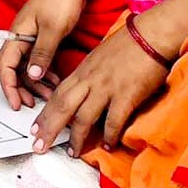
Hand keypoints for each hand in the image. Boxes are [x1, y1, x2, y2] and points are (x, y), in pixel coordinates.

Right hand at [0, 0, 89, 109]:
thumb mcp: (53, 29)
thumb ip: (42, 53)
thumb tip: (31, 76)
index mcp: (17, 35)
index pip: (4, 66)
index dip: (8, 86)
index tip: (16, 103)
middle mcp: (20, 37)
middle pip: (13, 69)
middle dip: (21, 88)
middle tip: (32, 104)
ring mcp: (31, 37)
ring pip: (27, 67)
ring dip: (35, 82)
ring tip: (49, 95)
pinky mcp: (43, 37)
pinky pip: (38, 60)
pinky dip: (45, 72)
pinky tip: (55, 81)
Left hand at [30, 19, 175, 156]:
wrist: (153, 34)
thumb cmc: (130, 44)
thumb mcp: (100, 57)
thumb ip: (89, 75)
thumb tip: (84, 92)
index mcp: (83, 71)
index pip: (57, 94)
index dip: (44, 113)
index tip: (34, 129)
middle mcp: (90, 79)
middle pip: (63, 107)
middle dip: (49, 129)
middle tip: (38, 146)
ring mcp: (107, 87)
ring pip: (84, 116)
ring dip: (76, 137)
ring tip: (72, 153)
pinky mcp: (126, 94)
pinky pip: (113, 120)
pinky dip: (109, 135)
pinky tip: (108, 146)